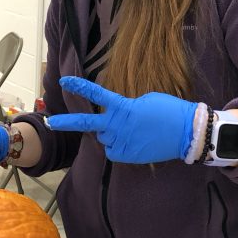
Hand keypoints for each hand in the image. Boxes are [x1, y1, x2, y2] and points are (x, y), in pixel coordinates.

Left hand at [46, 76, 197, 163]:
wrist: (187, 133)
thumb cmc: (169, 111)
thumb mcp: (145, 100)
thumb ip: (125, 107)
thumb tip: (117, 117)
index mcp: (123, 107)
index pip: (96, 95)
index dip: (80, 87)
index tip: (65, 80)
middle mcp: (118, 126)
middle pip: (87, 125)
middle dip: (66, 123)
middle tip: (50, 121)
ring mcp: (121, 142)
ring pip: (104, 138)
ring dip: (110, 134)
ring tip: (131, 130)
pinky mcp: (127, 156)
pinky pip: (113, 151)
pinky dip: (119, 147)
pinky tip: (133, 142)